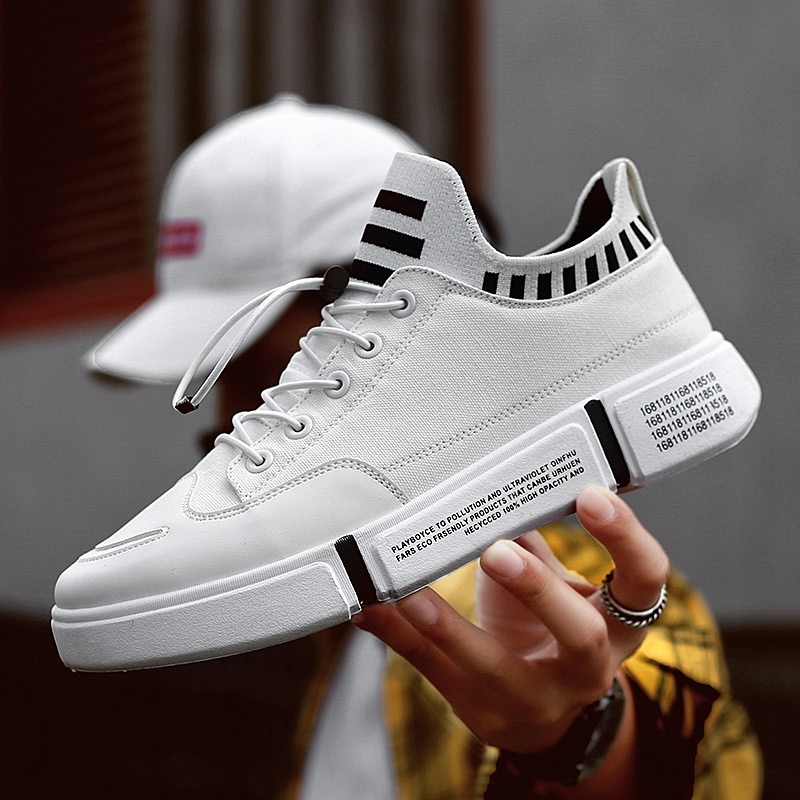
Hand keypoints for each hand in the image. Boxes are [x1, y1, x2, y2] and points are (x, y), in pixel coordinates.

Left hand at [353, 485, 668, 761]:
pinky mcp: (481, 709)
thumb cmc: (549, 628)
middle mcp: (588, 669)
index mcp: (618, 624)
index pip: (645, 581)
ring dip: (449, 626)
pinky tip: (367, 607)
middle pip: (581, 637)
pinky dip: (397, 634)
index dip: (625, 539)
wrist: (539, 711)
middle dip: (538, 591)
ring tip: (409, 591)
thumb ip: (537, 537)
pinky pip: (434, 671)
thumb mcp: (561, 586)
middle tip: (497, 550)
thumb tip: (504, 472)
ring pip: (496, 666)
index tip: (590, 494)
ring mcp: (535, 699)